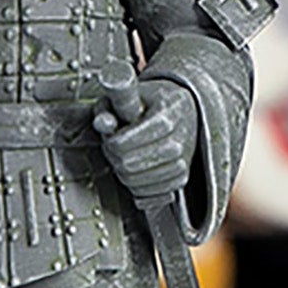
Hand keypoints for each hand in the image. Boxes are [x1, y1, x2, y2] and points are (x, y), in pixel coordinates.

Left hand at [94, 79, 198, 207]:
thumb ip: (112, 107)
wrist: (184, 111)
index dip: (111, 143)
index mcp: (166, 112)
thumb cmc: (153, 103)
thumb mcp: (128, 95)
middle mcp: (179, 137)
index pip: (127, 141)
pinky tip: (135, 172)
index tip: (110, 138)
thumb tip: (104, 123)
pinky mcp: (182, 175)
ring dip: (123, 173)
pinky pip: (151, 192)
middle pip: (130, 164)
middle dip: (114, 158)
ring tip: (124, 158)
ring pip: (138, 180)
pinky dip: (138, 186)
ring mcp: (182, 158)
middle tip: (114, 148)